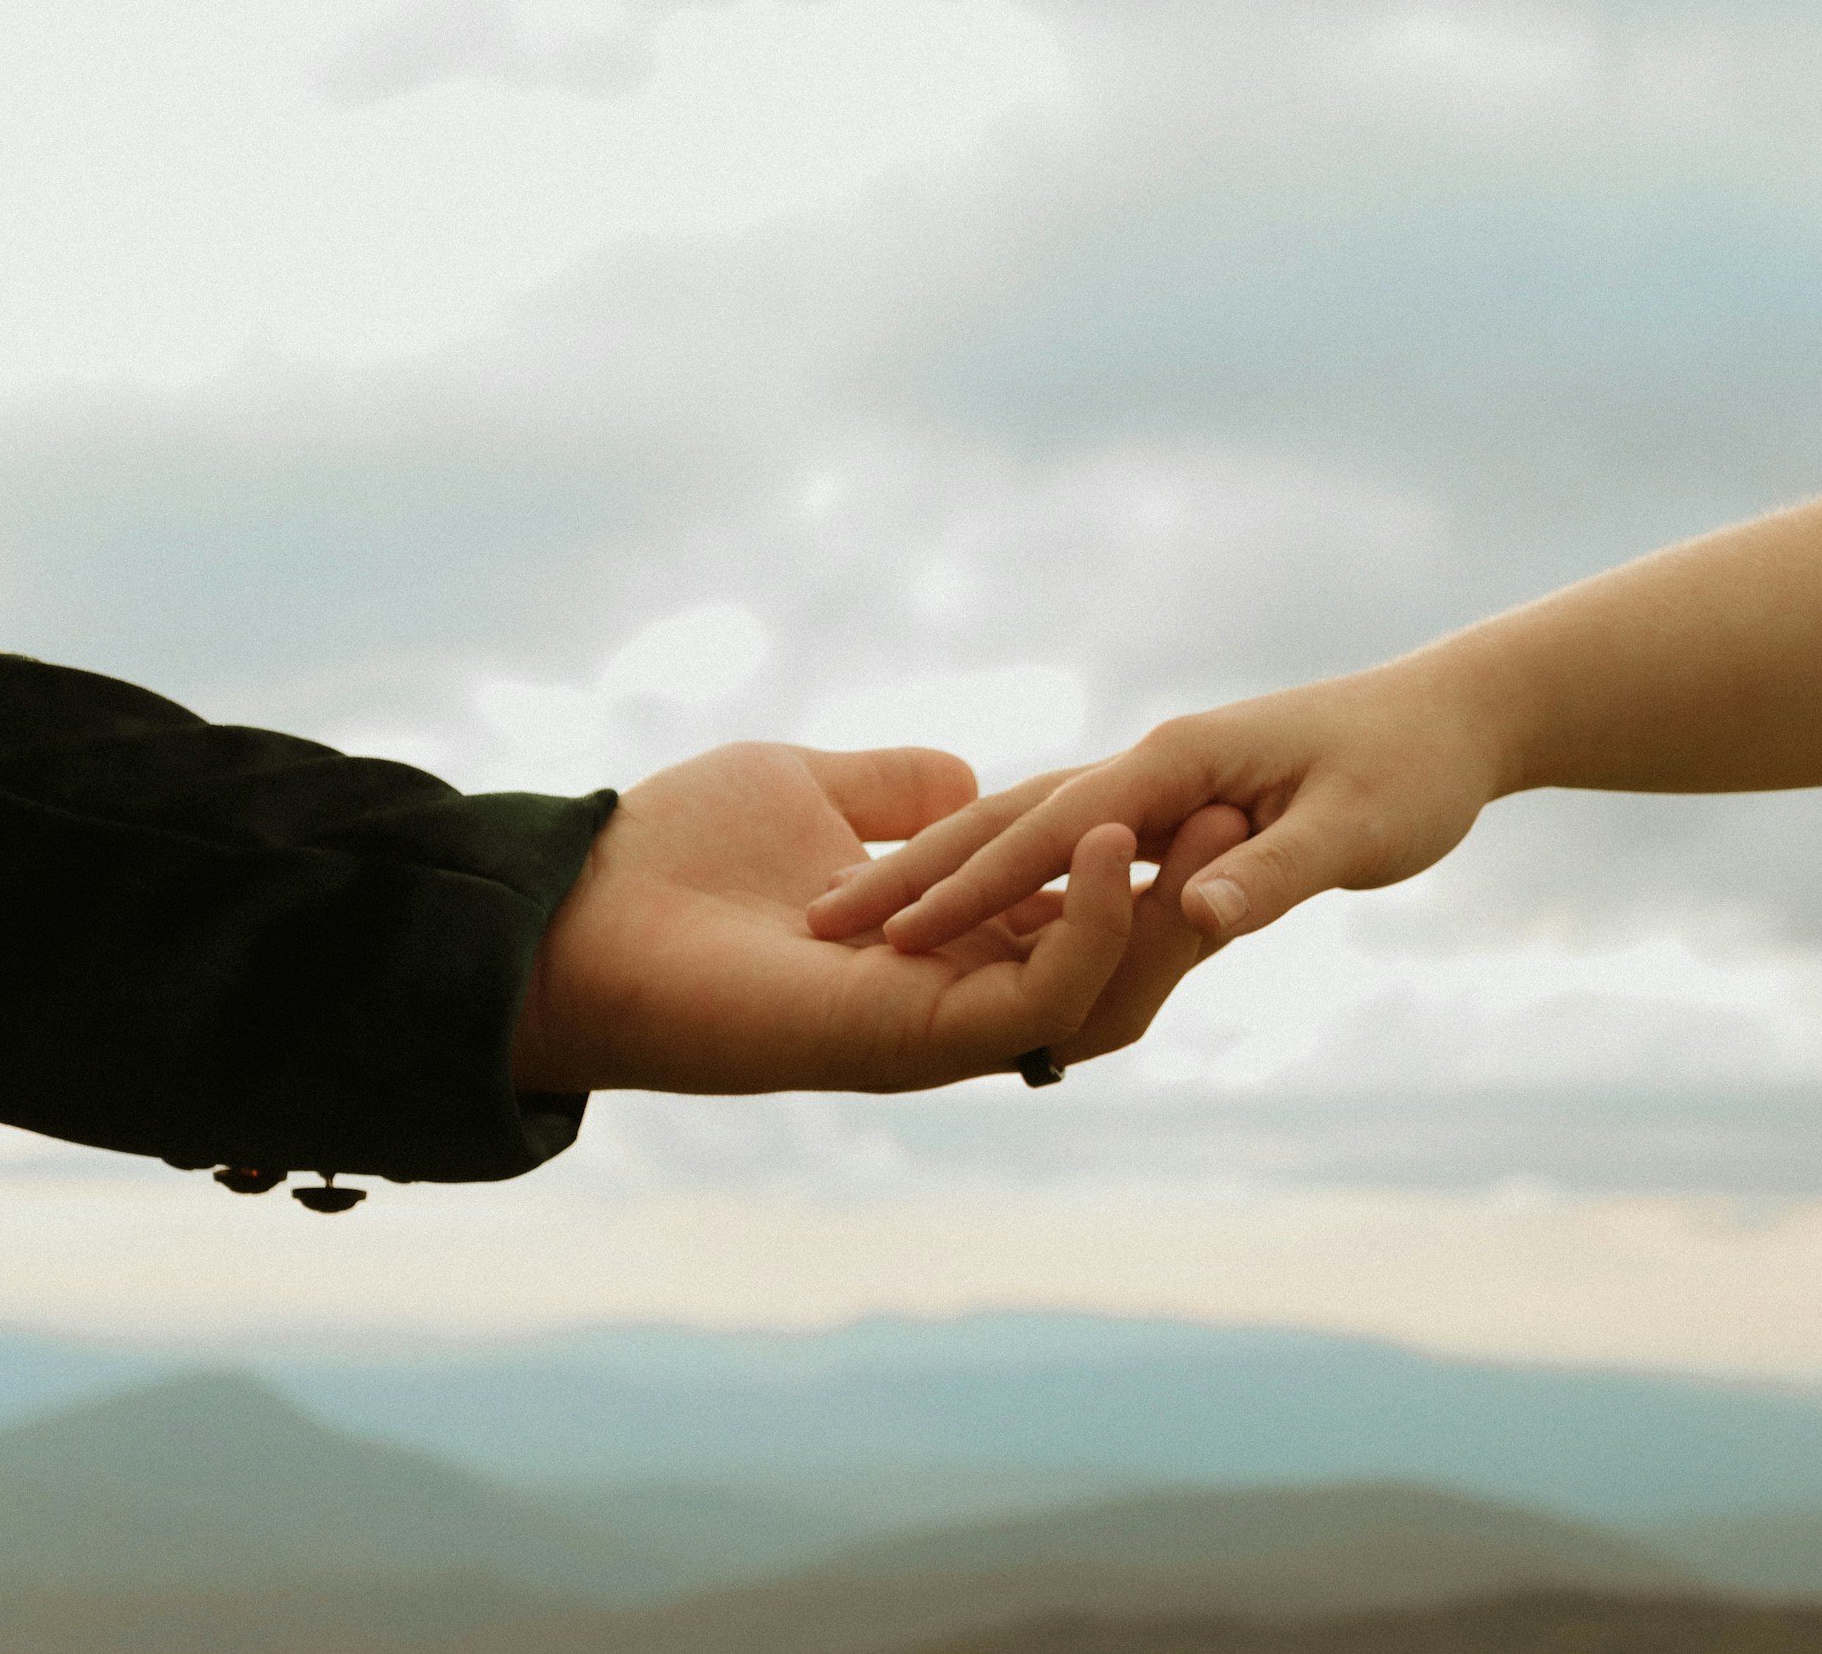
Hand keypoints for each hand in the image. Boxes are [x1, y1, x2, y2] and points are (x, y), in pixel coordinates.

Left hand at [509, 741, 1248, 1093]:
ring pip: (1099, 993)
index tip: (1205, 786)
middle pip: (1113, 964)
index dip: (1144, 855)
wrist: (581, 911)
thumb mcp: (811, 790)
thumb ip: (899, 790)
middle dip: (1185, 890)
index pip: (1077, 911)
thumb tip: (971, 781)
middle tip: (1240, 813)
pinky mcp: (918, 1040)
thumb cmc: (677, 852)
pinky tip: (1100, 845)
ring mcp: (942, 1025)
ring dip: (1160, 909)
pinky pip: (1036, 999)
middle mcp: (955, 993)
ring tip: (1201, 822)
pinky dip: (1083, 926)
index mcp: (943, 943)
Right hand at [808, 656, 1503, 955]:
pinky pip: (1064, 838)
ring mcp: (1150, 780)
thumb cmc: (1412, 774)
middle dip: (919, 873)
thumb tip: (1192, 921)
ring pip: (1025, 824)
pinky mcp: (1163, 800)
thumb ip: (1272, 877)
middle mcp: (1148, 764)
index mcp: (1178, 763)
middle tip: (823, 926)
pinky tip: (956, 903)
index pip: (1056, 831)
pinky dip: (1001, 868)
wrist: (1451, 717)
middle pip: (1012, 820)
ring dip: (943, 869)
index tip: (888, 937)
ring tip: (856, 913)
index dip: (971, 886)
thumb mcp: (1357, 833)